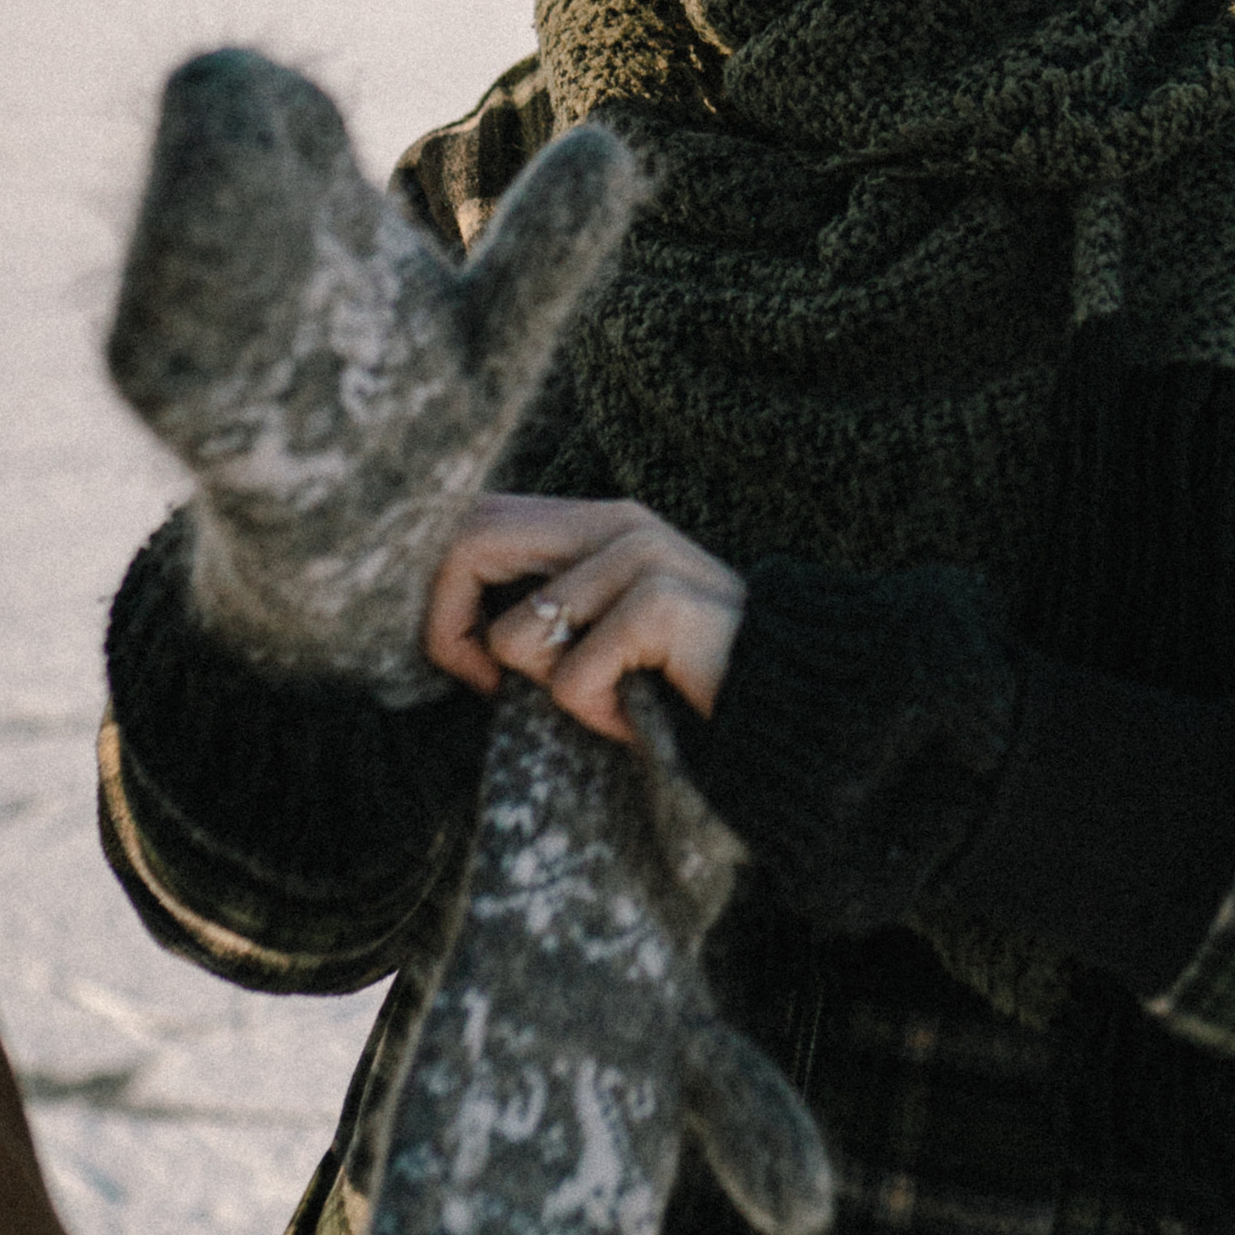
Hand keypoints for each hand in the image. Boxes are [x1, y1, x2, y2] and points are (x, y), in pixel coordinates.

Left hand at [424, 496, 745, 740]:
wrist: (791, 704)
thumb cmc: (686, 679)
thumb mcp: (604, 628)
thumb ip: (546, 604)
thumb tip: (459, 625)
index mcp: (597, 519)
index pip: (476, 520)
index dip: (442, 595)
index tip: (471, 663)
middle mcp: (616, 522)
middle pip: (470, 542)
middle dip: (451, 629)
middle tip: (487, 685)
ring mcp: (640, 557)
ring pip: (517, 635)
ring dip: (550, 691)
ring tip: (614, 698)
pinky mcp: (660, 604)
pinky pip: (571, 680)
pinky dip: (599, 714)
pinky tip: (645, 712)